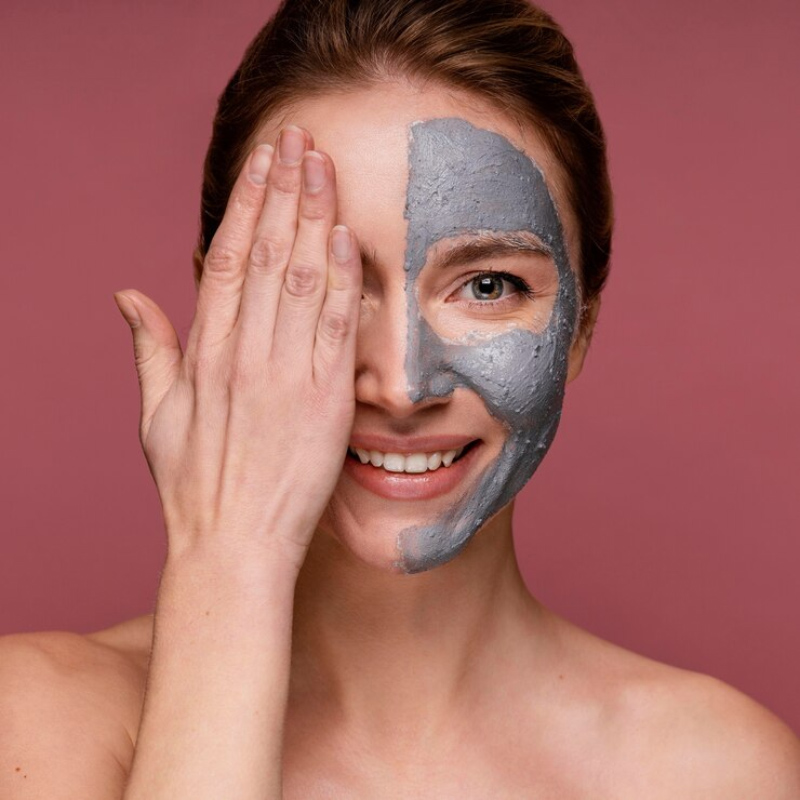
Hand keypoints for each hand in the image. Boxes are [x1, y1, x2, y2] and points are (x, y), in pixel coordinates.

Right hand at [113, 126, 361, 571]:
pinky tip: (349, 238)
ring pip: (303, 279)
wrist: (232, 549)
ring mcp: (287, 377)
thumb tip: (127, 293)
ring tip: (326, 166)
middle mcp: (244, 355)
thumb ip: (148, 348)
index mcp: (203, 354)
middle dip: (285, 189)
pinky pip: (338, 330)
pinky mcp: (326, 403)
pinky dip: (345, 282)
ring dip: (316, 217)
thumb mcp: (155, 416)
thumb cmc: (193, 486)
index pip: (224, 257)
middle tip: (301, 138)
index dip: (245, 202)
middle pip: (266, 253)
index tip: (262, 160)